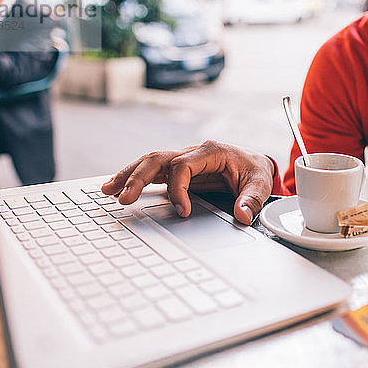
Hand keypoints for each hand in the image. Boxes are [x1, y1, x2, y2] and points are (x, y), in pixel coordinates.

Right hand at [101, 140, 274, 224]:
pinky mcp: (177, 169)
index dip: (178, 189)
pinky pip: (153, 171)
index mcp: (210, 151)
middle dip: (138, 177)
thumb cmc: (254, 170)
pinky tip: (118, 188)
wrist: (255, 162)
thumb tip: (242, 216)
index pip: (182, 166)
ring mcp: (182, 159)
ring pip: (149, 162)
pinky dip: (134, 178)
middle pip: (157, 159)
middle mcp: (192, 152)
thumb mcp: (260, 183)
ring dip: (128, 175)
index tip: (182, 211)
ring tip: (107, 190)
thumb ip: (252, 199)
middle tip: (123, 198)